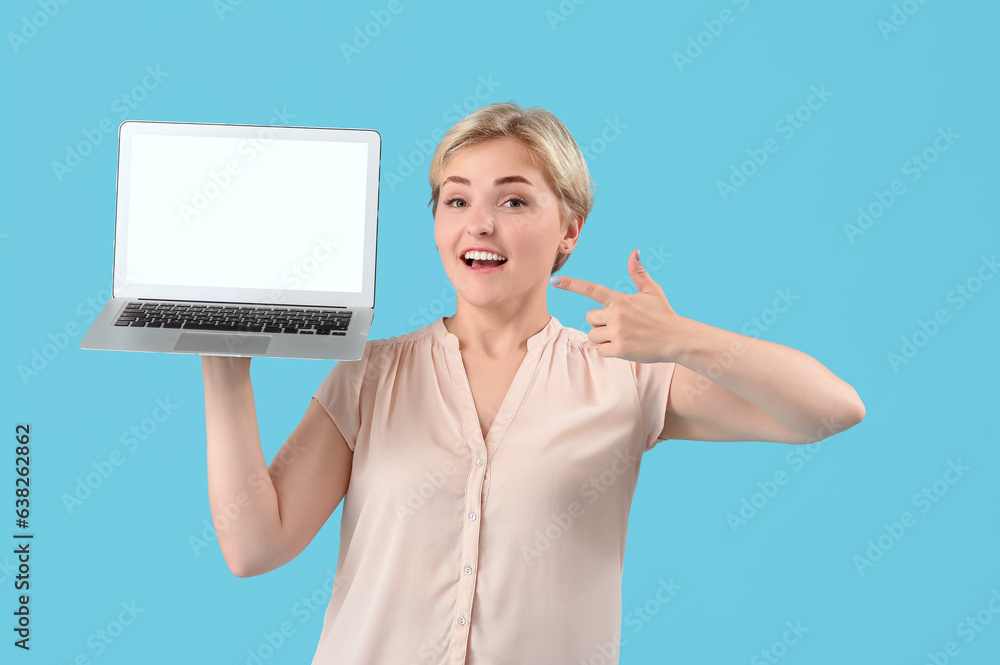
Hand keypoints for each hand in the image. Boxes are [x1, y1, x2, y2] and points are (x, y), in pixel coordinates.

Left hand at [550, 249, 685, 362]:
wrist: (677, 339)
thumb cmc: (664, 314)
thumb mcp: (652, 292)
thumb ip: (638, 273)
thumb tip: (634, 252)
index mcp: (620, 299)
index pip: (591, 289)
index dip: (571, 284)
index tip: (554, 280)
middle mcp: (616, 314)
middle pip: (590, 318)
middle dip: (600, 323)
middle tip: (621, 325)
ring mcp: (617, 332)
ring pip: (593, 335)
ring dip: (604, 338)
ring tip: (624, 336)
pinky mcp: (620, 349)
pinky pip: (601, 350)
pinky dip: (609, 351)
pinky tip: (625, 347)